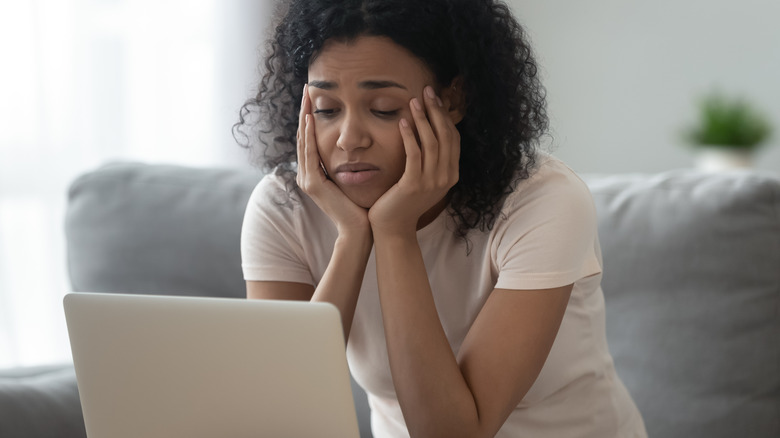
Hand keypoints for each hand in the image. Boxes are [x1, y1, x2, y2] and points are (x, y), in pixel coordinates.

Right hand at [296, 84, 370, 236]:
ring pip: (303, 141)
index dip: (311, 117)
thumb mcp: (353, 178)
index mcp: (315, 174)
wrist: (360, 230)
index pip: (311, 139)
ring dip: (305, 117)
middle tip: (306, 88)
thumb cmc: (362, 206)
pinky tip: (310, 119)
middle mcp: (307, 175)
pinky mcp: (313, 184)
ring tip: (306, 96)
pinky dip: (309, 136)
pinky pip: (310, 154)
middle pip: (303, 136)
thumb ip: (350, 163)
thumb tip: (360, 145)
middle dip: (305, 111)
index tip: (315, 96)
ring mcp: (307, 180)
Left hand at [368, 86, 459, 236]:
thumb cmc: (404, 201)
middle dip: (436, 111)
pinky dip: (410, 136)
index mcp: (451, 174)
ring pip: (432, 142)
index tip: (435, 98)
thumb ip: (430, 160)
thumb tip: (428, 131)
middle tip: (427, 91)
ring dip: (423, 119)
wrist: (393, 227)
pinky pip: (414, 154)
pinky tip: (402, 122)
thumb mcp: (423, 178)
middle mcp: (446, 177)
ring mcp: (431, 182)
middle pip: (445, 136)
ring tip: (413, 101)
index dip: (445, 116)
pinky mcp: (414, 185)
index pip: (453, 138)